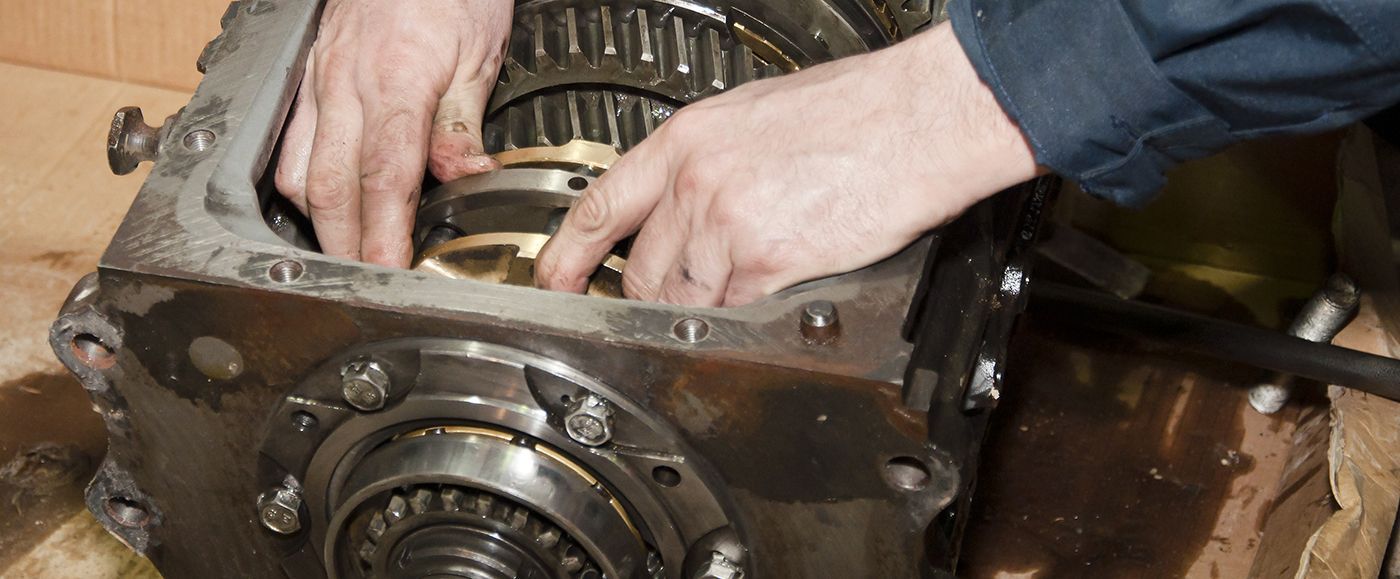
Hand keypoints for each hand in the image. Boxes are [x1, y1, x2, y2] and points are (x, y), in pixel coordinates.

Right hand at [275, 0, 511, 266]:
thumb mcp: (479, 54)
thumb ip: (462, 124)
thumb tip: (465, 179)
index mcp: (396, 83)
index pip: (385, 179)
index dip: (383, 235)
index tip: (390, 273)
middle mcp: (345, 85)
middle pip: (329, 187)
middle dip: (341, 246)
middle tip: (361, 285)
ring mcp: (319, 80)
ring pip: (298, 168)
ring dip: (316, 219)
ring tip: (343, 254)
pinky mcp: (308, 75)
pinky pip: (290, 140)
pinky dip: (301, 181)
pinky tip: (320, 202)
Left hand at [535, 23, 1041, 305]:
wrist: (917, 118)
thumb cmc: (856, 111)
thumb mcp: (756, 117)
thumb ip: (710, 162)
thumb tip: (693, 200)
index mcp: (687, 140)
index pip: (599, 205)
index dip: (565, 254)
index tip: (552, 280)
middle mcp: (696, 182)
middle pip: (640, 270)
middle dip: (650, 297)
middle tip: (674, 301)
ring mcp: (726, 226)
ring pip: (681, 301)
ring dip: (701, 313)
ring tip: (739, 296)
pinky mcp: (768, 263)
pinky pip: (732, 314)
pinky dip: (746, 319)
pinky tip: (770, 298)